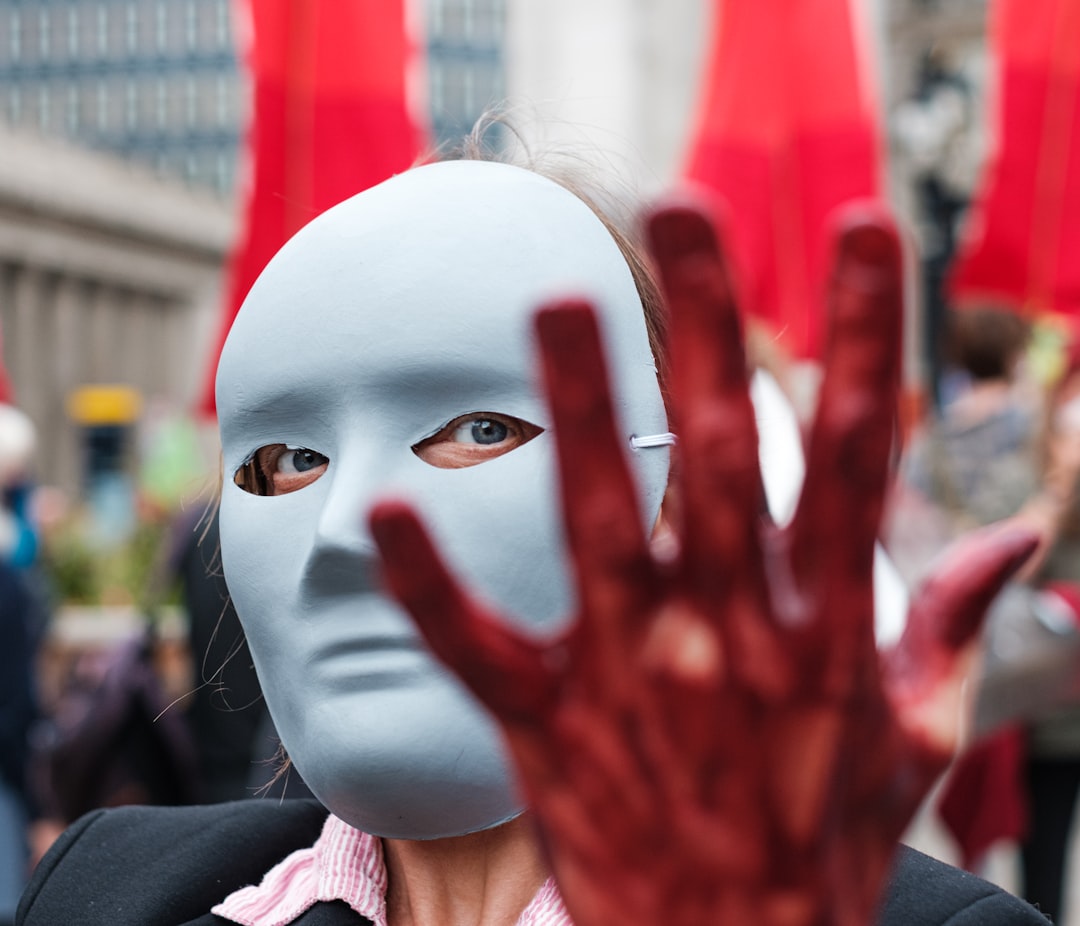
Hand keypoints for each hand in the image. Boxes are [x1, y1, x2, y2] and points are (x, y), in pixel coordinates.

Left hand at [370, 202, 1036, 925]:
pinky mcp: (547, 722)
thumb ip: (953, 626)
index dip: (863, 331)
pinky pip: (477, 646)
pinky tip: (384, 509)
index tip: (858, 227)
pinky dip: (429, 584)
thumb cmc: (821, 843)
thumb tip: (1020, 535)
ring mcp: (633, 674)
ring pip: (603, 518)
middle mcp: (731, 632)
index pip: (859, 451)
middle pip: (726, 450)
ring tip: (558, 298)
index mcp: (825, 626)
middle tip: (679, 206)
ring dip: (581, 405)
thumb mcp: (917, 742)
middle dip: (707, 319)